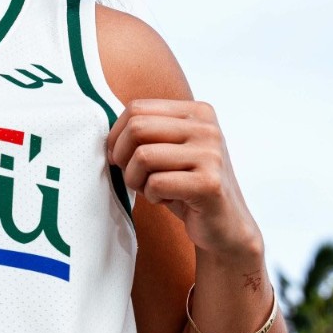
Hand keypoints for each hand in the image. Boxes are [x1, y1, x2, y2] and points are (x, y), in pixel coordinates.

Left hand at [105, 98, 262, 261]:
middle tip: (133, 176)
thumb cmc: (188, 185)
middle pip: (138, 128)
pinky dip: (151, 196)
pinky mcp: (209, 183)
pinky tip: (166, 200)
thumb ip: (147, 131)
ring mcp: (211, 154)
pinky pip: (156, 183)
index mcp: (198, 112)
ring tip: (151, 189)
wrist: (225, 224)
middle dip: (123, 157)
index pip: (137, 108)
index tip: (119, 157)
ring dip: (136, 180)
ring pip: (143, 156)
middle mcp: (207, 128)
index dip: (117, 135)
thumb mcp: (170, 150)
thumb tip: (107, 135)